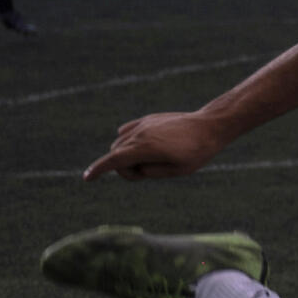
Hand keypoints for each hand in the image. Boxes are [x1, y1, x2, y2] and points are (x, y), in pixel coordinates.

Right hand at [83, 111, 225, 180]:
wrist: (209, 126)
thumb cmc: (197, 152)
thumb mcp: (176, 171)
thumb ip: (151, 172)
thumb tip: (136, 167)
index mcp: (145, 148)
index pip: (114, 160)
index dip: (99, 170)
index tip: (87, 178)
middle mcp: (140, 133)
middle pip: (116, 155)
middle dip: (126, 168)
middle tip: (149, 172)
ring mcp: (143, 124)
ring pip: (121, 143)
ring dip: (127, 155)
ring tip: (152, 159)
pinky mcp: (148, 119)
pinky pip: (127, 131)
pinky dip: (128, 142)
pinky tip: (142, 146)